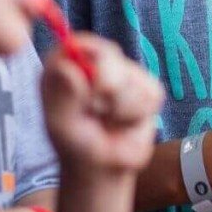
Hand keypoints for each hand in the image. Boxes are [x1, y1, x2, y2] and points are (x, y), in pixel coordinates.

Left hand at [42, 34, 163, 177]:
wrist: (103, 166)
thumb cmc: (75, 144)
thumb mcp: (61, 125)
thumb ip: (63, 97)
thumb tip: (68, 68)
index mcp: (65, 63)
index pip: (77, 44)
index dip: (87, 62)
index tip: (90, 91)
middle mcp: (93, 61)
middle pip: (107, 55)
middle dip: (105, 88)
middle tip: (95, 111)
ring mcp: (123, 71)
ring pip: (130, 79)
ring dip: (119, 108)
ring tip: (109, 120)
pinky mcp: (147, 86)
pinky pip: (149, 94)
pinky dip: (136, 113)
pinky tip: (125, 121)